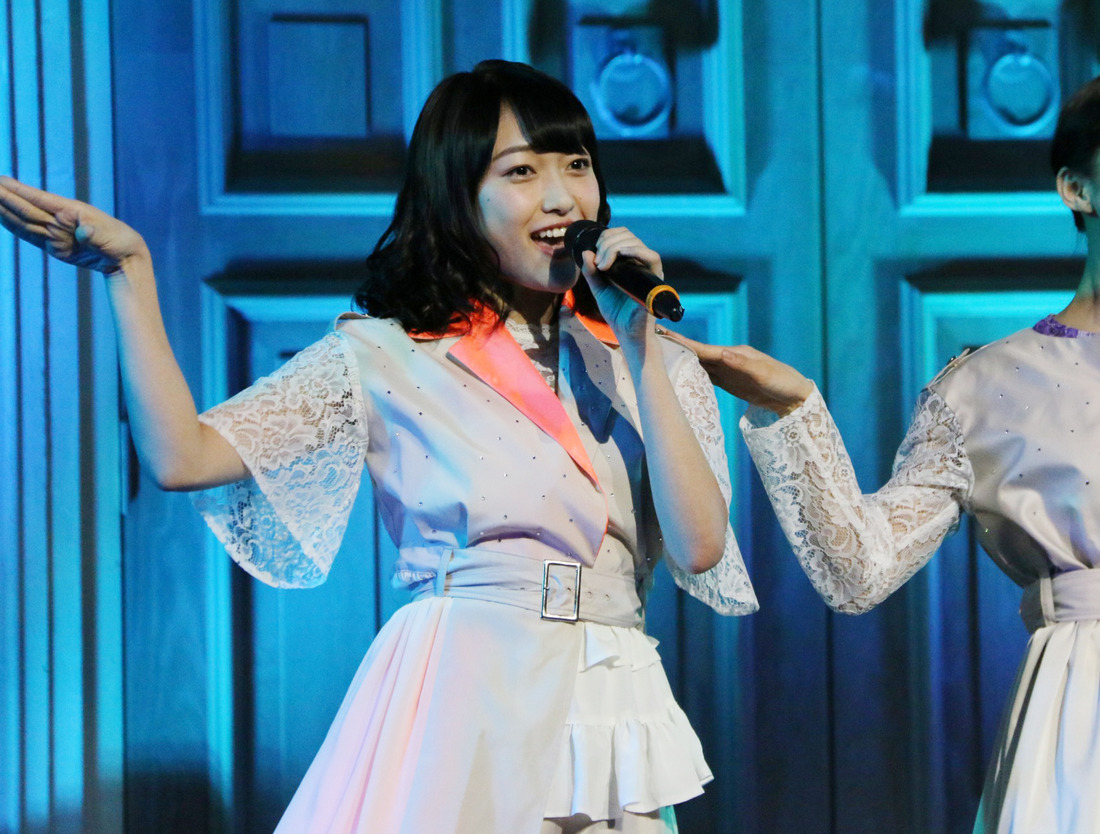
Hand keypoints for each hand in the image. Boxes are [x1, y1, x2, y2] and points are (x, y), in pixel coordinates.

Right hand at [0, 176, 147, 272]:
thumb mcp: (110, 237)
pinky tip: (1, 216)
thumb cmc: (120, 242)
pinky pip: (29, 235)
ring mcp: (55, 233)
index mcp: (71, 211)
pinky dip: (13, 226)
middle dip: (4, 197)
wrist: (125, 256)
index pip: (39, 199)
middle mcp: (60, 219)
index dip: (18, 190)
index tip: (0, 180)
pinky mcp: (54, 247)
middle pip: (25, 208)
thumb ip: (93, 233)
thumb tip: (84, 232)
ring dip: (3, 210)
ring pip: (23, 220)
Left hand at [579, 225, 662, 338]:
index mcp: (628, 261)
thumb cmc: (615, 311)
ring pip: (636, 243)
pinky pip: (652, 257)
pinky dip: (636, 251)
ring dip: (615, 248)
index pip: (622, 235)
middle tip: (599, 263)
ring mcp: (648, 269)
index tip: (594, 253)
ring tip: (604, 266)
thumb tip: (586, 252)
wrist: (626, 332)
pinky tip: (621, 256)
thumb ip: (591, 271)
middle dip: (608, 242)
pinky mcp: (655, 279)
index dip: (606, 237)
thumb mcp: (598, 288)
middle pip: (628, 235)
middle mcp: (640, 262)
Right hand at [661, 330, 813, 414]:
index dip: (685, 344)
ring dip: (683, 359)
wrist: (795, 398)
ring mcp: (729, 371)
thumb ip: (742, 365)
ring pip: (701, 364)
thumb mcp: (764, 374)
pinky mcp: (730, 382)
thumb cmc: (783, 383)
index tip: (666, 336)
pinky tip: (683, 374)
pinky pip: (708, 376)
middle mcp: (730, 359)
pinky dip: (694, 373)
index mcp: (736, 354)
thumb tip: (722, 353)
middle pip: (699, 354)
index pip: (706, 349)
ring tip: (662, 355)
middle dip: (678, 347)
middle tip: (655, 341)